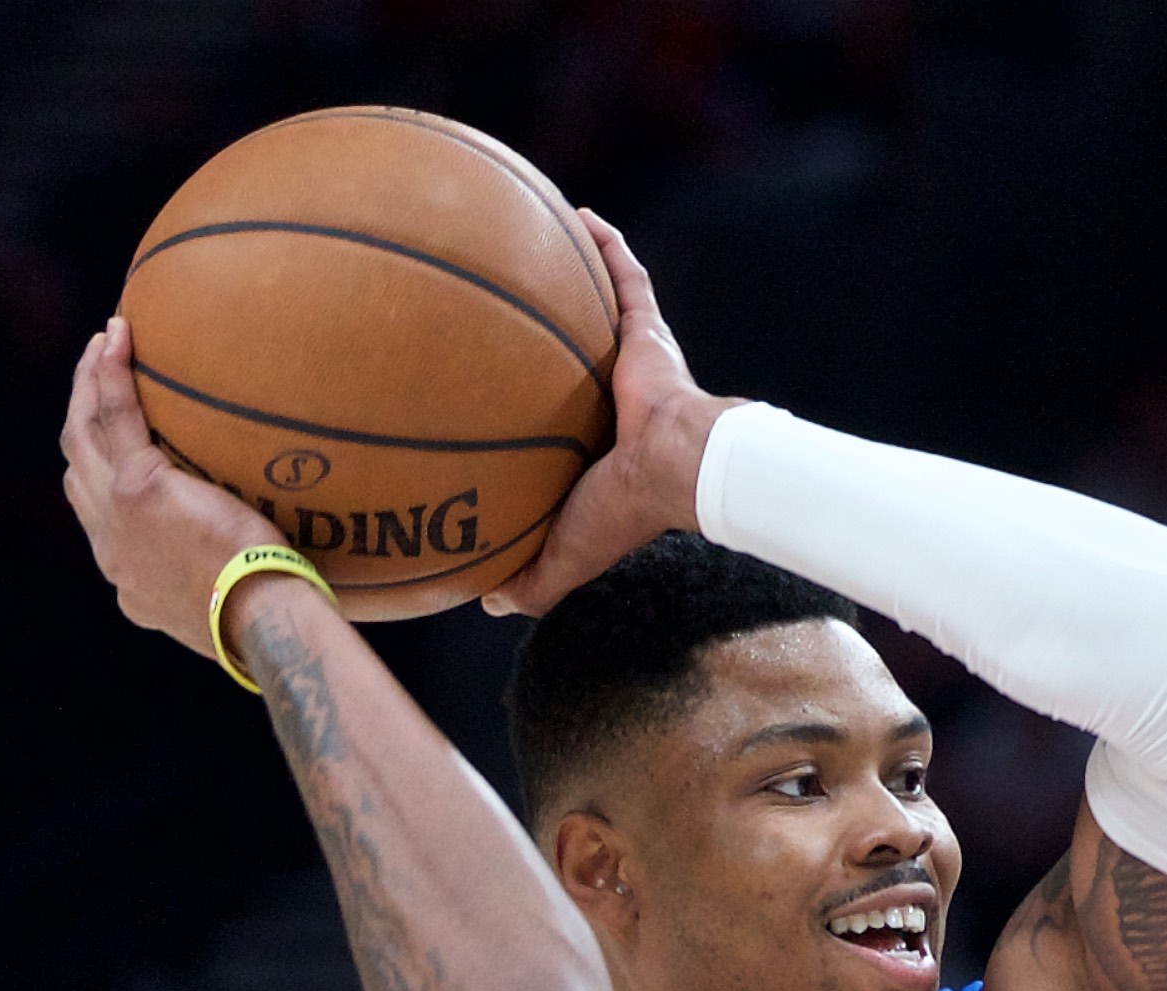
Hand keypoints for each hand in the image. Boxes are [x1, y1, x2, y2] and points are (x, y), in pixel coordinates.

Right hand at [59, 317, 281, 658]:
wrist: (264, 623)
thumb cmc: (270, 620)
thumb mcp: (230, 606)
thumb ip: (224, 581)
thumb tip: (265, 568)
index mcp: (129, 575)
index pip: (95, 512)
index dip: (94, 471)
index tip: (110, 443)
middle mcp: (110, 545)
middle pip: (77, 463)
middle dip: (81, 414)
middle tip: (96, 374)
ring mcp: (116, 513)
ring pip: (84, 432)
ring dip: (88, 383)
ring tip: (105, 344)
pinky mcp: (138, 487)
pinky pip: (115, 414)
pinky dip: (112, 372)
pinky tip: (119, 336)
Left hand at [486, 211, 735, 615]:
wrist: (682, 469)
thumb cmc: (627, 511)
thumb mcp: (565, 553)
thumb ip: (529, 578)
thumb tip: (485, 600)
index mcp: (594, 441)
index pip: (557, 416)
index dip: (530, 400)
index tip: (492, 383)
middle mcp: (611, 394)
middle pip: (572, 351)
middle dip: (547, 329)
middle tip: (496, 304)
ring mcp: (631, 359)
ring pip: (598, 306)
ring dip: (573, 272)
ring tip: (533, 237)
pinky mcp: (647, 331)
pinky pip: (626, 277)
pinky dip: (607, 246)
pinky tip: (578, 214)